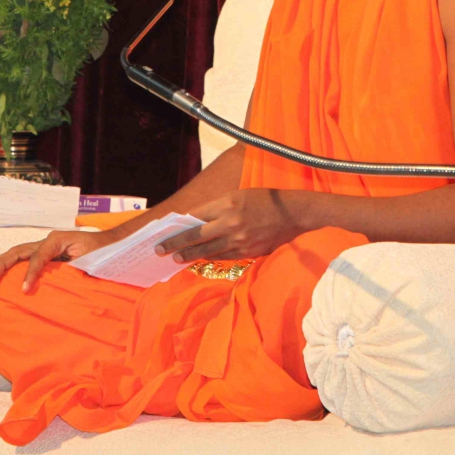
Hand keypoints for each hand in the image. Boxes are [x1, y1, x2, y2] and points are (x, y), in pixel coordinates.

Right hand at [0, 229, 116, 291]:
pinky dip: (10, 264)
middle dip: (3, 263)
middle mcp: (48, 240)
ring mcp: (46, 245)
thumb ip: (73, 269)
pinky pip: (24, 257)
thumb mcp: (89, 261)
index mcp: (57, 240)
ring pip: (18, 252)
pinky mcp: (46, 253)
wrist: (111, 244)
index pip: (38, 257)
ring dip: (1, 262)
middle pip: (20, 250)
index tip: (24, 290)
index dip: (30, 273)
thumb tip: (61, 284)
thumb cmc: (101, 253)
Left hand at [155, 188, 310, 262]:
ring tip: (177, 258)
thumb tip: (197, 221)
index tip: (167, 231)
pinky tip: (200, 258)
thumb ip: (219, 208)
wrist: (294, 214)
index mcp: (228, 203)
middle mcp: (231, 222)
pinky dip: (210, 257)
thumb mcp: (240, 195)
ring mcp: (240, 240)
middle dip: (176, 244)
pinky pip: (224, 257)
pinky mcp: (248, 252)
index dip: (180, 225)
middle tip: (160, 250)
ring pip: (208, 251)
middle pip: (197, 236)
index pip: (197, 216)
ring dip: (190, 255)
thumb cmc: (266, 200)